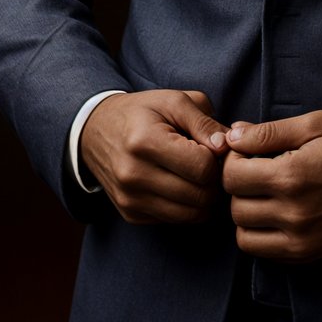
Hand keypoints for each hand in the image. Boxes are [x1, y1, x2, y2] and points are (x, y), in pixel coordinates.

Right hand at [80, 89, 229, 224]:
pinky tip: (182, 185)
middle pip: (199, 196)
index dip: (217, 158)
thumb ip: (203, 121)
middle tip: (212, 164)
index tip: (214, 148)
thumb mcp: (174, 101)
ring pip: (190, 215)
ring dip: (205, 198)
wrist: (96, 131)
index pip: (202, 167)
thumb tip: (225, 147)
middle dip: (215, 181)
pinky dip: (186, 207)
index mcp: (145, 142)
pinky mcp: (130, 214)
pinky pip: (175, 220)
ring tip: (200, 175)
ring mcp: (130, 199)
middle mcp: (133, 175)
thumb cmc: (142, 112)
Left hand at [220, 110, 321, 261]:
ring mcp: (303, 240)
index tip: (248, 151)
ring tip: (267, 193)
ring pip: (245, 237)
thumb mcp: (317, 124)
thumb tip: (232, 134)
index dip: (234, 159)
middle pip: (235, 208)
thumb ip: (269, 132)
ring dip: (248, 214)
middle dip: (239, 186)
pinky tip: (279, 213)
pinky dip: (264, 235)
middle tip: (258, 170)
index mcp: (292, 176)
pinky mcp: (312, 255)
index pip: (232, 177)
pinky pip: (267, 254)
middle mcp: (293, 214)